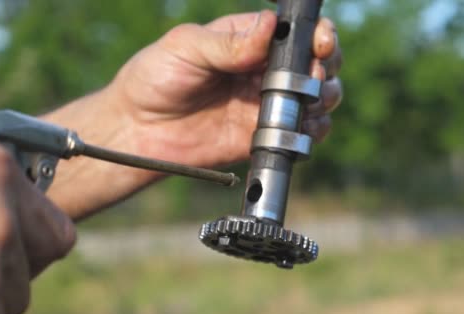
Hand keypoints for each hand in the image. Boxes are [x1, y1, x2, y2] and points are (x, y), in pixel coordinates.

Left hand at [108, 10, 342, 167]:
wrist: (137, 131)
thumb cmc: (153, 78)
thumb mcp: (186, 48)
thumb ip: (228, 42)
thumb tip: (270, 26)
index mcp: (249, 40)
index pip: (297, 32)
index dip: (319, 35)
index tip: (321, 44)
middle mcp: (263, 71)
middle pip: (317, 63)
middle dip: (326, 67)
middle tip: (311, 77)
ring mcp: (266, 105)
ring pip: (318, 97)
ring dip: (324, 98)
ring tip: (308, 102)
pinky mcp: (263, 137)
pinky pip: (302, 134)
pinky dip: (312, 131)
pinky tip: (301, 128)